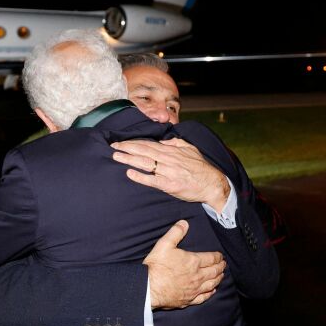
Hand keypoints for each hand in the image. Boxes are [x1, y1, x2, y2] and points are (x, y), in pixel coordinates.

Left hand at [112, 138, 229, 211]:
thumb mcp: (190, 149)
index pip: (148, 144)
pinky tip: (129, 173)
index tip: (120, 142)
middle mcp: (168, 159)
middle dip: (127, 148)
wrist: (213, 184)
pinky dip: (140, 176)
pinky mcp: (170, 185)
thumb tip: (162, 140)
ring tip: (116, 156)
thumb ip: (175, 143)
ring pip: (145, 163)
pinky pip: (152, 180)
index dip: (133, 142)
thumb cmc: (201, 168)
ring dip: (129, 159)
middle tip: (112, 146)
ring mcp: (169, 172)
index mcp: (172, 151)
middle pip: (143, 151)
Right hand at [144, 220, 225, 308]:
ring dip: (218, 279)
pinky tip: (212, 291)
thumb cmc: (156, 266)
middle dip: (220, 267)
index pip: (211, 258)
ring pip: (212, 284)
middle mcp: (197, 276)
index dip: (217, 256)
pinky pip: (204, 297)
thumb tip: (184, 223)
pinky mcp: (188, 300)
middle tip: (223, 265)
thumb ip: (175, 232)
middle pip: (214, 271)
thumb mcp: (164, 244)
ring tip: (221, 276)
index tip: (220, 256)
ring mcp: (194, 289)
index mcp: (193, 262)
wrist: (149, 288)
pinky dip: (210, 293)